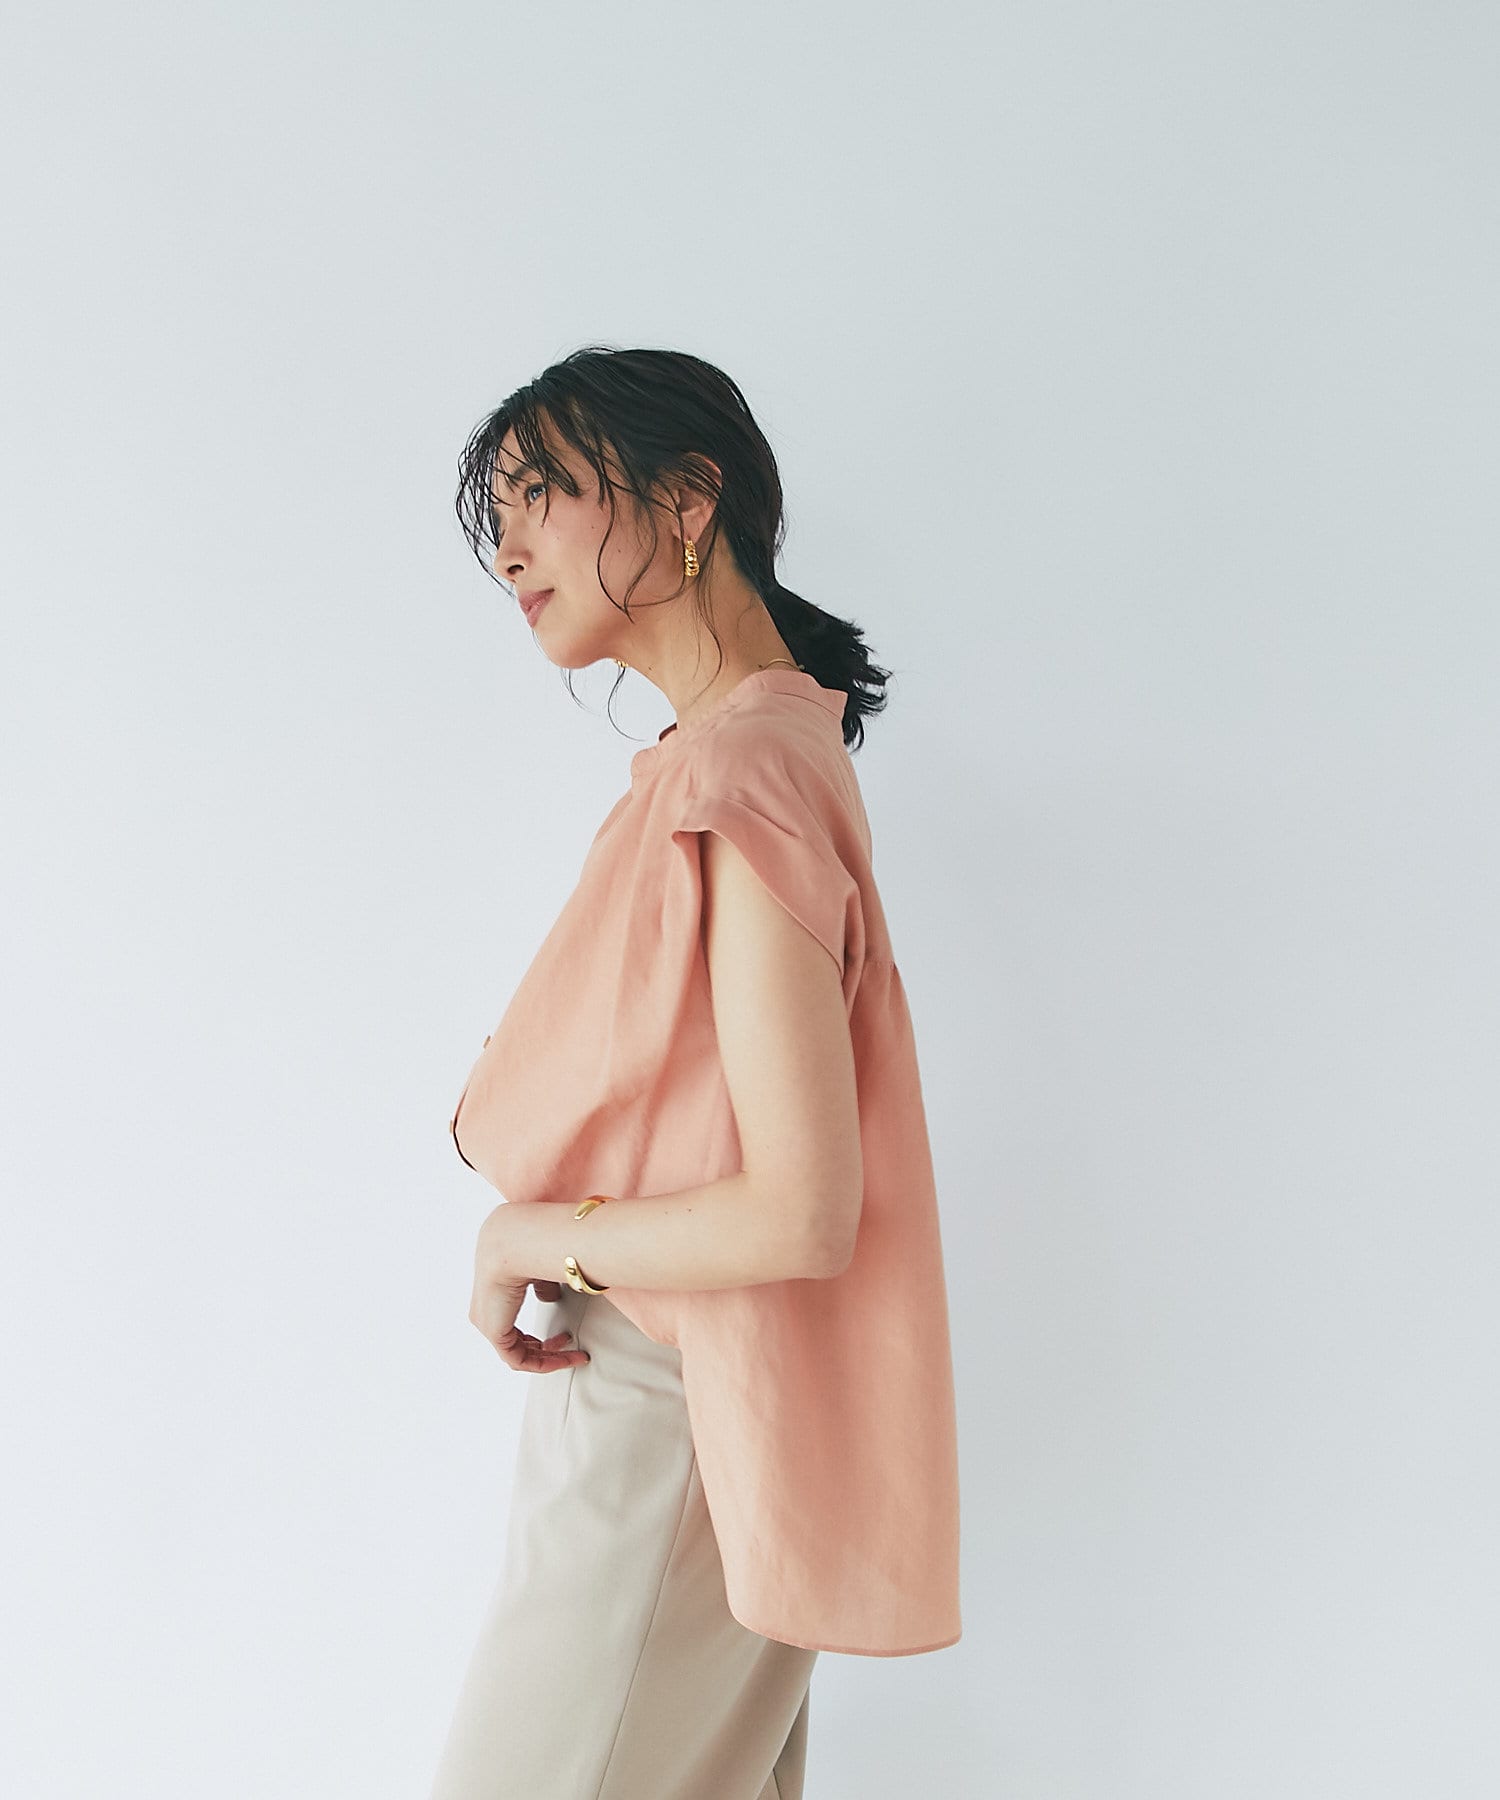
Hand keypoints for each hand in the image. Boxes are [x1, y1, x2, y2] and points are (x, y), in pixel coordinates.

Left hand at [470, 1204, 591, 1374]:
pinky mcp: (494, 1331)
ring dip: (547, 1357)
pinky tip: (566, 1357)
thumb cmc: (528, 1243)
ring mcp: (487, 1322)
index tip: (562, 1335)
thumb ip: (542, 1283)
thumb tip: (549, 1296)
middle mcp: (485, 1308)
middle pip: (513, 1341)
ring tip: (571, 1354)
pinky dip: (544, 1362)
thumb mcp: (538, 1266)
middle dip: (543, 1347)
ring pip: (516, 1353)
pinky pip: (518, 1359)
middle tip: (566, 1344)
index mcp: (492, 1290)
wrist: (514, 1241)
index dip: (537, 1333)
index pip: (511, 1323)